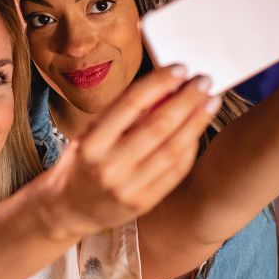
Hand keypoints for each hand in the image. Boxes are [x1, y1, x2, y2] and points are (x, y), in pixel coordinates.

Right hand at [40, 66, 218, 238]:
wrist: (68, 209)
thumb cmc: (80, 163)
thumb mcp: (88, 134)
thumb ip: (121, 114)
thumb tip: (163, 87)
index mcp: (91, 143)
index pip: (130, 104)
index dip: (159, 83)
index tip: (179, 69)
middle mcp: (109, 166)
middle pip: (158, 126)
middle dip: (185, 100)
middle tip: (203, 81)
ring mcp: (128, 188)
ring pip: (173, 149)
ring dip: (196, 122)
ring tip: (210, 102)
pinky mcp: (144, 203)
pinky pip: (175, 171)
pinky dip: (190, 148)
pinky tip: (197, 130)